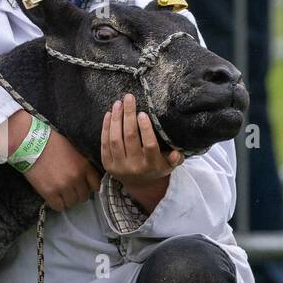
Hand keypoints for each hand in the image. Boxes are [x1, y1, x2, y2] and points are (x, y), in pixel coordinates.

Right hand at [16, 120, 101, 211]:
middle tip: (69, 191)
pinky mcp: (49, 192)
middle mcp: (76, 177)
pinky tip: (53, 197)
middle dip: (77, 194)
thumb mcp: (73, 150)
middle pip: (84, 197)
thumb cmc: (50, 143)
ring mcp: (63, 186)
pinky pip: (58, 206)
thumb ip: (81, 164)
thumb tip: (83, 177)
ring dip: (67, 200)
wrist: (30, 144)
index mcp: (83, 166)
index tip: (84, 187)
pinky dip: (57, 204)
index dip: (90, 187)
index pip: (96, 185)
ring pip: (72, 203)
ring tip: (60, 193)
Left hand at [101, 94, 182, 210]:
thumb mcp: (169, 165)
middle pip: (130, 138)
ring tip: (118, 104)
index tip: (143, 113)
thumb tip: (178, 153)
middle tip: (129, 98)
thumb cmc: (156, 167)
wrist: (138, 184)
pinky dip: (106, 128)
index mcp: (152, 165)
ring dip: (116, 119)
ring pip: (115, 139)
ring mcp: (119, 166)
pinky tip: (109, 114)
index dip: (146, 129)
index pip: (150, 146)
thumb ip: (176, 159)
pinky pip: (104, 144)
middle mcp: (134, 167)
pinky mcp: (107, 165)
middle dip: (129, 115)